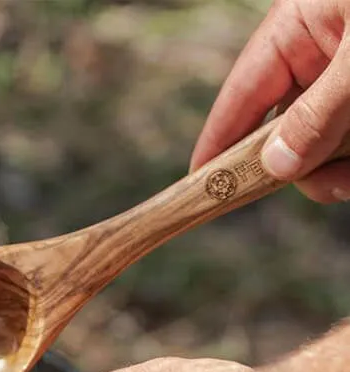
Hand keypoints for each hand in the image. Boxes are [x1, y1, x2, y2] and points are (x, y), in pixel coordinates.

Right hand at [190, 0, 349, 202]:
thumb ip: (320, 112)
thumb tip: (275, 165)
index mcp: (299, 24)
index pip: (242, 93)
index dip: (219, 142)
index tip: (199, 183)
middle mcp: (321, 52)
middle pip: (283, 129)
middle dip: (300, 165)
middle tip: (329, 183)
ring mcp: (347, 77)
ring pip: (321, 143)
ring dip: (335, 168)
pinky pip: (348, 145)